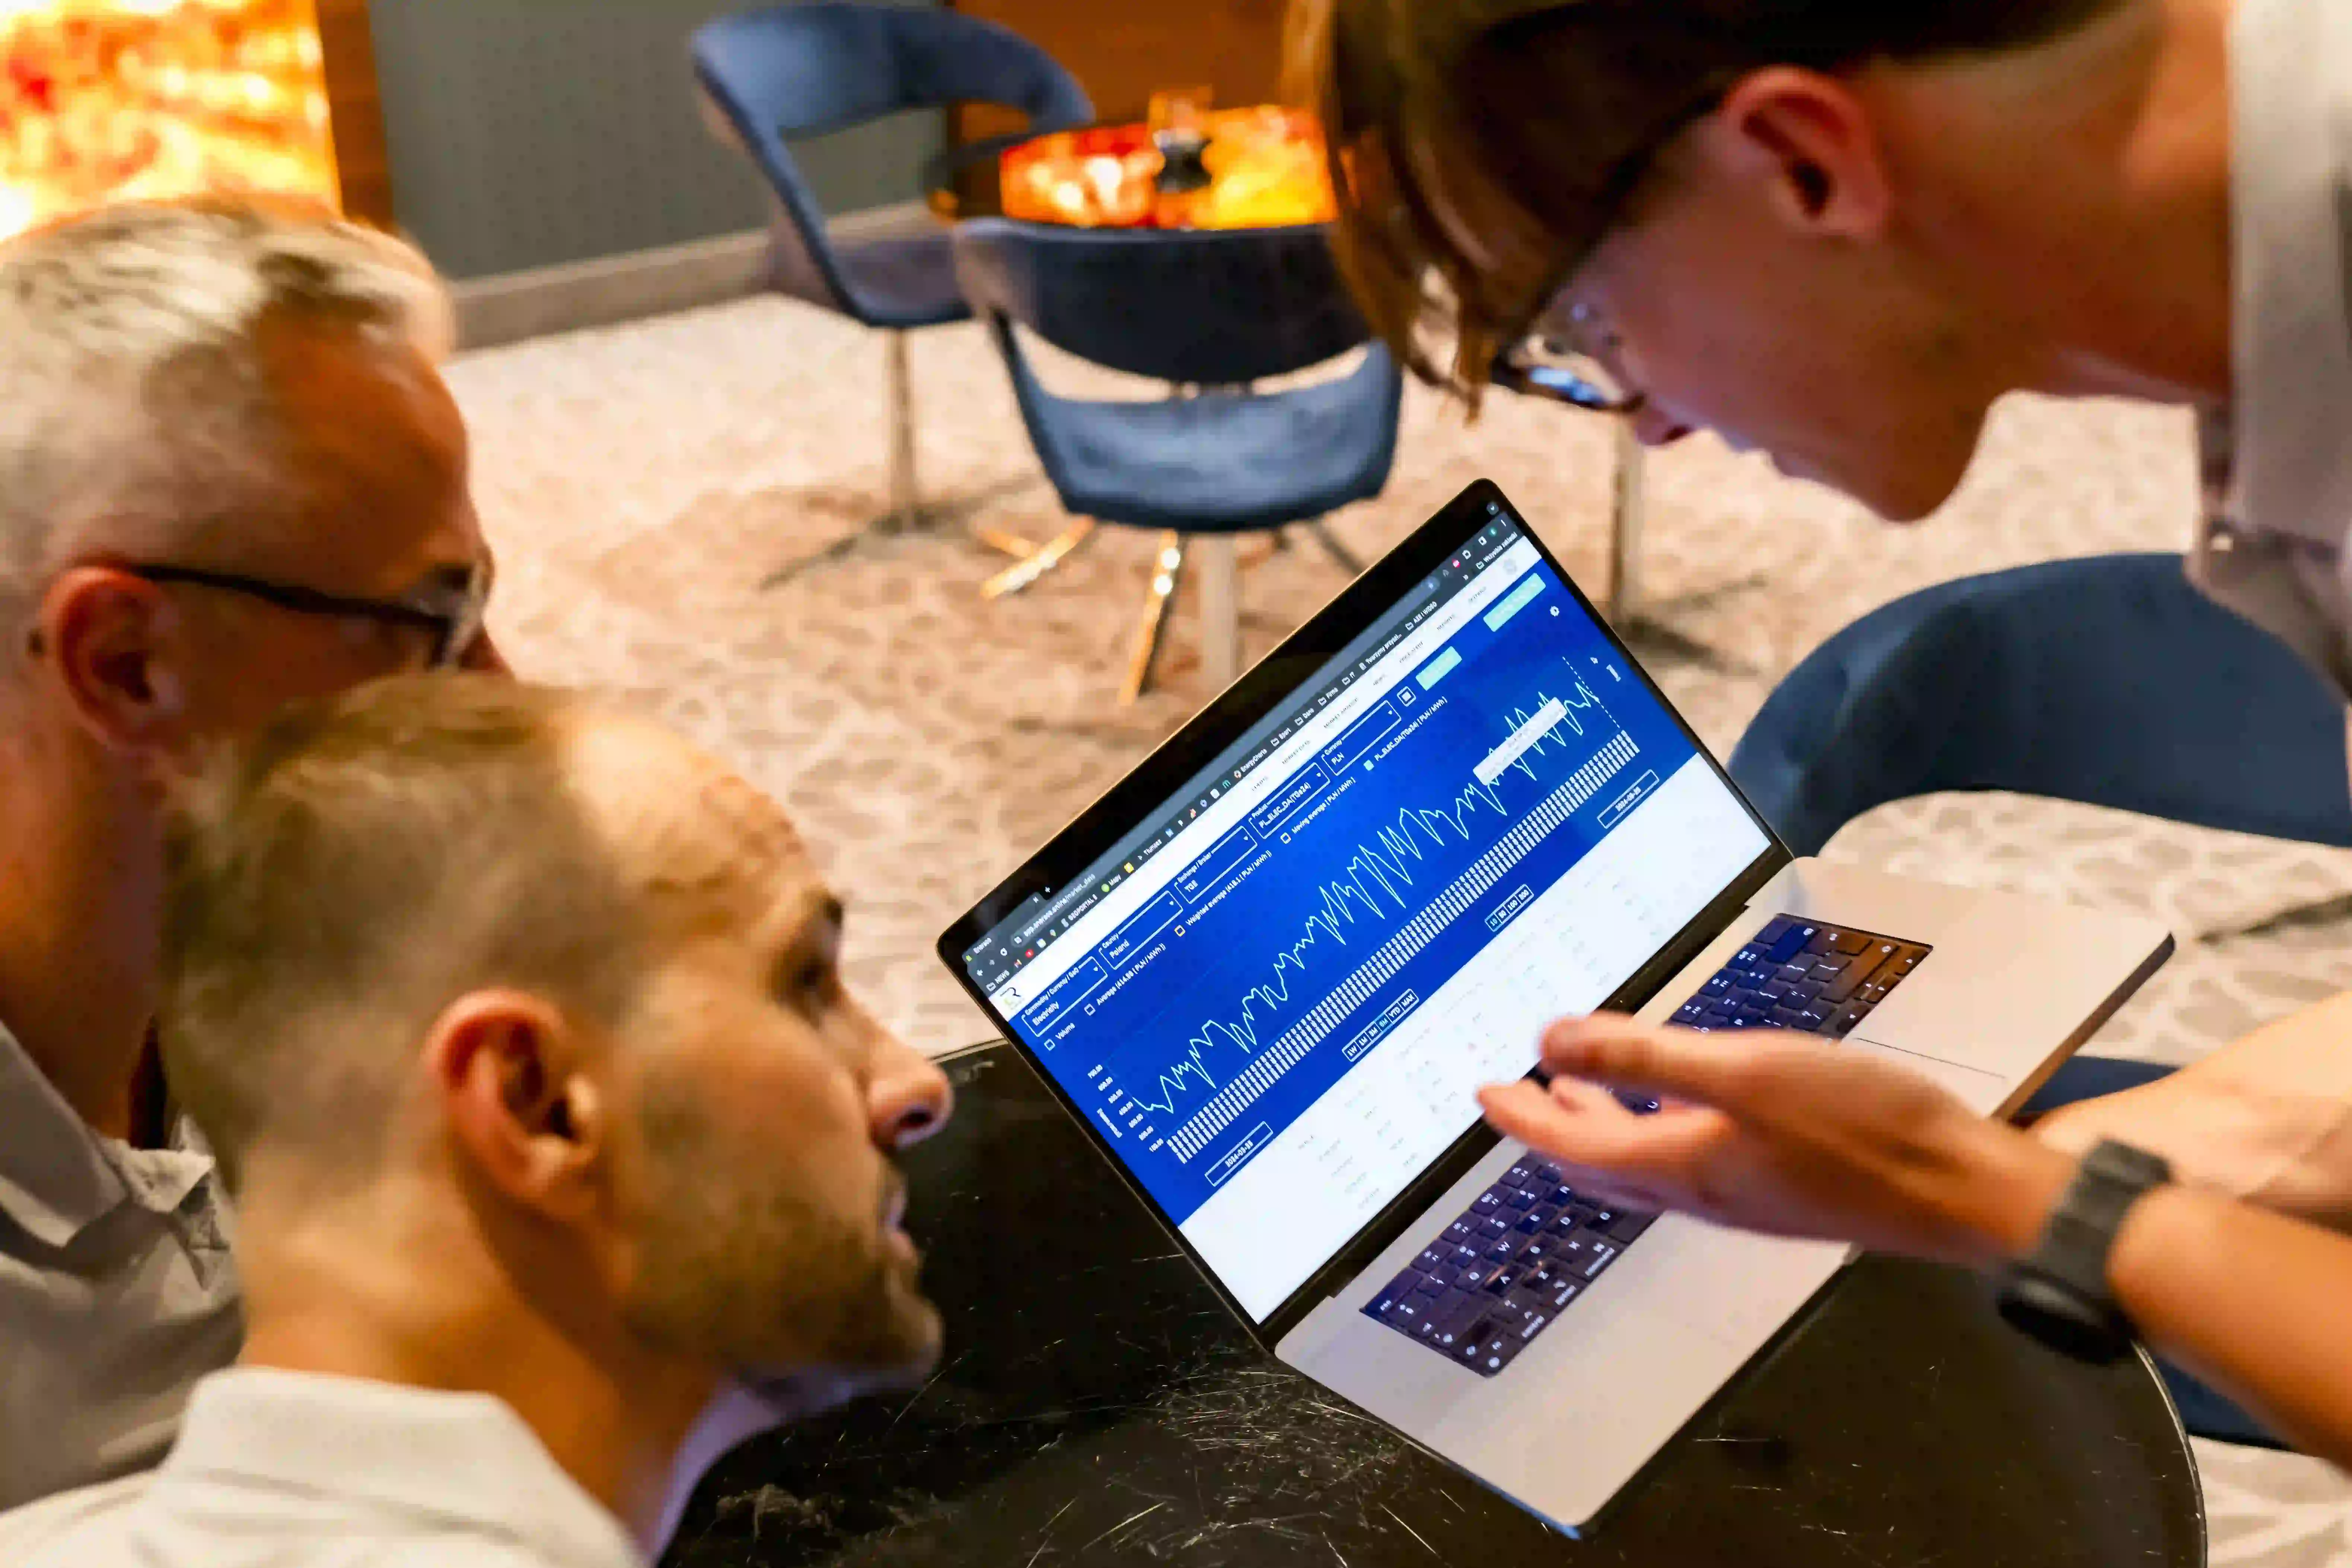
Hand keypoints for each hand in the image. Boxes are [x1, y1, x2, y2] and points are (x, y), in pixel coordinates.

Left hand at [1477, 1015, 2072, 1269]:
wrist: (1959, 1190)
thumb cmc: (1864, 1129)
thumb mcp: (1744, 1071)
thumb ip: (1645, 1054)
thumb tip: (1552, 1039)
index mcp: (1681, 1163)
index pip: (1571, 1144)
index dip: (1520, 1116)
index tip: (1482, 1091)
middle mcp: (1701, 1189)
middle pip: (1599, 1162)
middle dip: (1549, 1125)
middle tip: (1516, 1092)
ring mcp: (1742, 1193)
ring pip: (1641, 1162)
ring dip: (1600, 1125)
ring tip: (1577, 1086)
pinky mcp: (1778, 1185)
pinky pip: (1686, 1160)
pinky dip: (1653, 1127)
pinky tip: (1676, 1102)